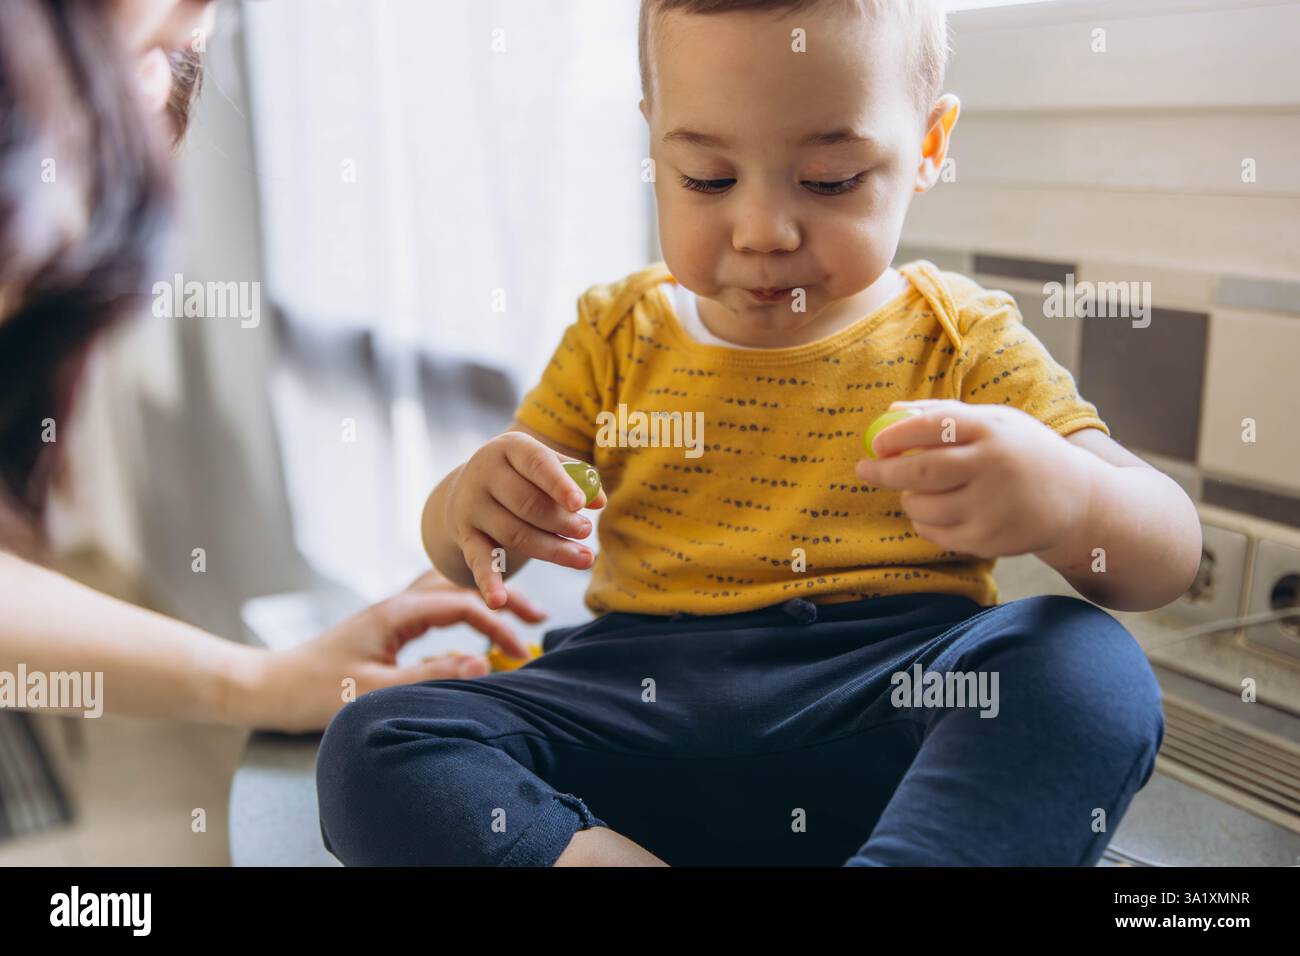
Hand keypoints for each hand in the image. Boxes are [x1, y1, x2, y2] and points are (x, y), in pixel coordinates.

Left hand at [253, 570, 546, 732]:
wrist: (271, 686)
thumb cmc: (317, 690)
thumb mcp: (378, 690)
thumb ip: (432, 675)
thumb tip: (483, 663)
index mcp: (398, 612)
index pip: (464, 606)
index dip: (499, 624)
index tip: (522, 650)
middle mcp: (398, 603)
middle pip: (463, 587)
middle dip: (503, 599)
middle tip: (539, 617)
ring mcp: (392, 611)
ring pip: (450, 590)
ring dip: (485, 598)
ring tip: (517, 612)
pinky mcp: (387, 625)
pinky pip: (436, 604)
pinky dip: (464, 607)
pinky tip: (473, 622)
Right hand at [444, 431, 606, 608]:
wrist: (471, 487)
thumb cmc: (524, 474)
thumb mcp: (546, 465)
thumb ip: (576, 478)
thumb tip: (599, 501)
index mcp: (509, 448)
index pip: (536, 464)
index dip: (559, 484)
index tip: (580, 503)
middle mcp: (484, 474)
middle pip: (527, 504)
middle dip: (562, 522)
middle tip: (587, 531)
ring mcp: (472, 507)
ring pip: (516, 534)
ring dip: (553, 550)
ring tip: (584, 557)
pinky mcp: (466, 537)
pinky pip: (479, 561)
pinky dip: (489, 582)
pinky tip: (498, 602)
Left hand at [854, 400, 1096, 559]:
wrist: (1076, 500)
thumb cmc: (1022, 452)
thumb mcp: (993, 422)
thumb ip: (942, 415)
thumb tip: (890, 412)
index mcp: (991, 430)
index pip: (932, 427)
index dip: (896, 436)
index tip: (875, 444)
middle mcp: (992, 467)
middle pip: (921, 471)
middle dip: (884, 472)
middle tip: (864, 470)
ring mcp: (992, 506)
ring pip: (923, 507)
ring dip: (908, 499)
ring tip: (919, 490)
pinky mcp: (990, 539)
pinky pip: (936, 534)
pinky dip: (925, 523)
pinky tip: (938, 512)